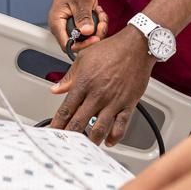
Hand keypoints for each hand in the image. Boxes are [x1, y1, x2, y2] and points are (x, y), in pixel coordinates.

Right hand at [48, 0, 107, 51]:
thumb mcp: (81, 0)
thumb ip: (83, 16)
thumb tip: (86, 31)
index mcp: (57, 23)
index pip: (67, 45)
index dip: (82, 45)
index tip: (95, 38)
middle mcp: (63, 28)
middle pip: (80, 43)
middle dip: (94, 35)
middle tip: (101, 22)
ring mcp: (73, 27)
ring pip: (88, 38)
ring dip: (99, 28)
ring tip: (99, 13)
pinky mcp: (81, 26)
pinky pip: (92, 32)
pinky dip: (99, 24)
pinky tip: (98, 12)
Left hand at [49, 28, 153, 146]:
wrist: (137, 45)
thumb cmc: (111, 49)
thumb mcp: (83, 58)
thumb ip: (69, 77)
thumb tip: (56, 89)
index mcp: (84, 83)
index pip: (66, 109)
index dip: (57, 123)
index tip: (53, 131)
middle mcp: (98, 94)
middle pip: (79, 123)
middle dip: (70, 135)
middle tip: (66, 143)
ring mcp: (113, 101)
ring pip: (99, 129)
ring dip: (91, 140)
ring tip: (85, 145)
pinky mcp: (128, 104)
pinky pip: (121, 126)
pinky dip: (114, 137)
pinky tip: (108, 141)